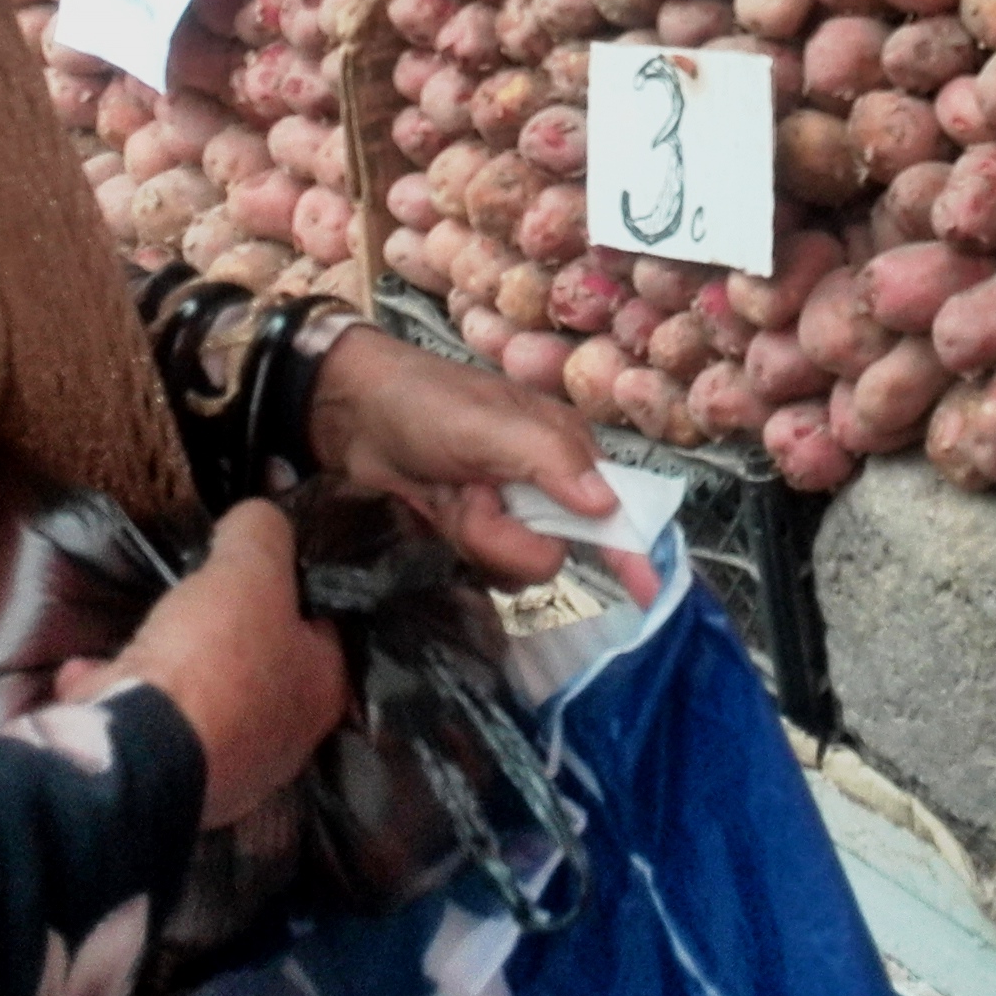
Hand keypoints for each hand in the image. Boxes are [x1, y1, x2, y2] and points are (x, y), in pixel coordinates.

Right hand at [69, 500, 347, 827]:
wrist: (140, 755)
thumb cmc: (217, 658)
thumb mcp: (249, 567)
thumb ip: (261, 532)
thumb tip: (259, 516)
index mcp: (320, 691)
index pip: (323, 629)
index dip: (295, 590)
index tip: (262, 565)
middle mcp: (282, 741)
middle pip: (254, 668)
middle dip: (221, 634)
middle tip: (198, 600)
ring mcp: (223, 771)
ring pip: (196, 704)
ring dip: (163, 669)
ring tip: (142, 635)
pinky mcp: (162, 786)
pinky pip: (142, 729)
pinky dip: (115, 699)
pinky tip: (86, 676)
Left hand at [307, 325, 615, 587]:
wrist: (349, 414)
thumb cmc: (425, 404)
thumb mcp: (490, 424)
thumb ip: (551, 460)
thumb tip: (607, 505)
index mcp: (564, 448)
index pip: (615, 506)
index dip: (632, 548)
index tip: (646, 591)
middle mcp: (543, 486)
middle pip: (555, 550)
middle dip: (510, 534)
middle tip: (472, 495)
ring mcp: (504, 514)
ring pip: (516, 568)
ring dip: (477, 541)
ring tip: (448, 500)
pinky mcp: (470, 536)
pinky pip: (483, 572)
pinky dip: (458, 551)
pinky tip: (436, 518)